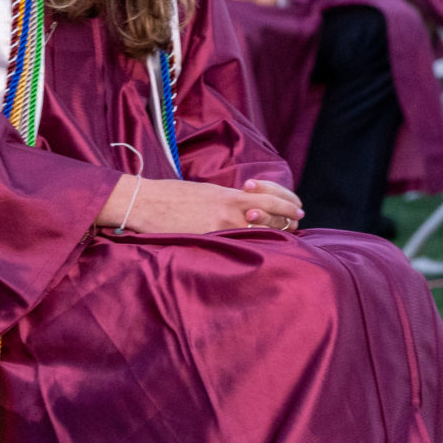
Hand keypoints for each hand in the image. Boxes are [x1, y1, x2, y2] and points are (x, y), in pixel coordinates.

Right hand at [94, 173, 301, 234]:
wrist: (143, 201)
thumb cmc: (168, 196)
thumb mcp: (203, 192)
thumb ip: (224, 200)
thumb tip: (239, 207)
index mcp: (228, 194)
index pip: (270, 196)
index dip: (288, 203)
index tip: (298, 209)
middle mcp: (229, 207)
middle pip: (272, 215)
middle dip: (287, 220)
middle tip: (297, 224)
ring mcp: (219, 224)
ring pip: (260, 229)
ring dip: (276, 232)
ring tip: (285, 236)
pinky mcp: (208, 237)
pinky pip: (240, 242)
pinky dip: (255, 243)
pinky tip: (262, 249)